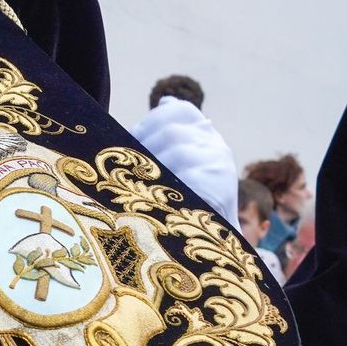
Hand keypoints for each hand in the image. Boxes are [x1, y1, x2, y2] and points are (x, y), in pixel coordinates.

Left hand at [129, 98, 237, 222]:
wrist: (217, 243)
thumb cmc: (188, 202)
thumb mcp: (181, 165)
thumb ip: (169, 136)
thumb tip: (166, 101)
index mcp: (206, 136)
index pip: (181, 110)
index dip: (151, 120)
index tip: (133, 137)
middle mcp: (216, 145)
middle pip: (172, 131)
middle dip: (144, 146)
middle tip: (126, 165)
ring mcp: (220, 165)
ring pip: (178, 152)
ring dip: (152, 169)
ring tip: (137, 184)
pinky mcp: (220, 187)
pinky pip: (186, 178)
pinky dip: (166, 189)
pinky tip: (154, 199)